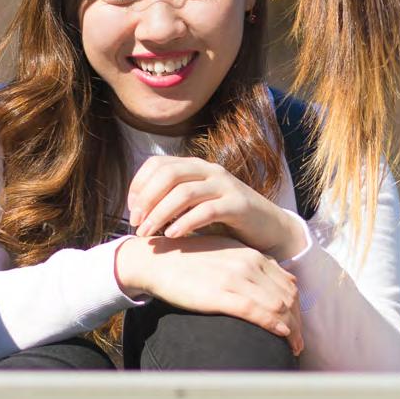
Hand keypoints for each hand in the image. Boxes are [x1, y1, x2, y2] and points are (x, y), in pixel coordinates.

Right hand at [114, 234, 302, 354]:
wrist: (156, 260)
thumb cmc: (187, 259)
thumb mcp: (223, 253)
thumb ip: (247, 264)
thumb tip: (268, 282)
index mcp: (250, 254)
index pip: (288, 284)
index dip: (297, 308)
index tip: (296, 325)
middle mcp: (248, 264)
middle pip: (288, 297)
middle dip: (299, 323)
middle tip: (299, 343)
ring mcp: (235, 278)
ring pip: (278, 305)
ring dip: (292, 329)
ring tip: (293, 347)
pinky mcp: (220, 294)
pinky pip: (256, 311)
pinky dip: (274, 324)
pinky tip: (281, 335)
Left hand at [127, 157, 305, 259]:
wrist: (268, 228)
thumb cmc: (224, 220)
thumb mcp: (194, 207)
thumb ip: (171, 204)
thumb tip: (138, 214)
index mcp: (195, 167)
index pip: (157, 164)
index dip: (139, 184)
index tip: (131, 210)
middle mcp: (209, 170)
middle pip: (168, 174)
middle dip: (147, 198)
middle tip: (135, 223)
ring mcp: (225, 185)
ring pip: (184, 192)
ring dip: (161, 213)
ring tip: (148, 233)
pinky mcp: (239, 204)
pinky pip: (207, 210)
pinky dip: (186, 222)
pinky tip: (173, 235)